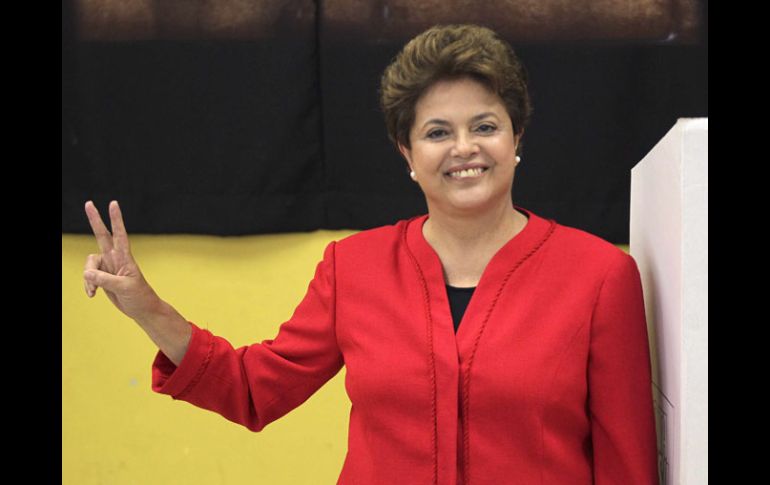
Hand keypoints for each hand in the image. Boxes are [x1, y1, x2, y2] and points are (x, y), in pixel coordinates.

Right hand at [83, 200, 161, 320]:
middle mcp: (115, 258)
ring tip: (94, 290)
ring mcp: (108, 266)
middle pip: (102, 235)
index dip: (116, 219)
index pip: (120, 234)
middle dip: (95, 220)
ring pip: (89, 264)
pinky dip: (88, 285)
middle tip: (89, 203)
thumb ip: (105, 280)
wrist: (141, 309)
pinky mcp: (102, 276)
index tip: (113, 204)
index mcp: (125, 258)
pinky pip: (88, 277)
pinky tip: (93, 294)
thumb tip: (87, 273)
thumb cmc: (139, 297)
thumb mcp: (124, 288)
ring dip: (88, 278)